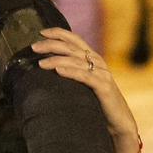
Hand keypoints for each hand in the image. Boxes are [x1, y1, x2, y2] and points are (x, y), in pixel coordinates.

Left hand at [31, 28, 140, 144]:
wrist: (119, 120)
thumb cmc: (98, 103)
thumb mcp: (85, 83)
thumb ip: (74, 73)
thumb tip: (49, 69)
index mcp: (93, 58)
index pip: (75, 39)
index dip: (58, 33)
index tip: (41, 32)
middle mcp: (98, 62)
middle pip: (72, 47)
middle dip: (51, 45)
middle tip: (34, 47)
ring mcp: (102, 73)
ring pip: (76, 61)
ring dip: (56, 60)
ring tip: (40, 63)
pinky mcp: (104, 87)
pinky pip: (85, 77)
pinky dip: (70, 72)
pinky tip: (58, 71)